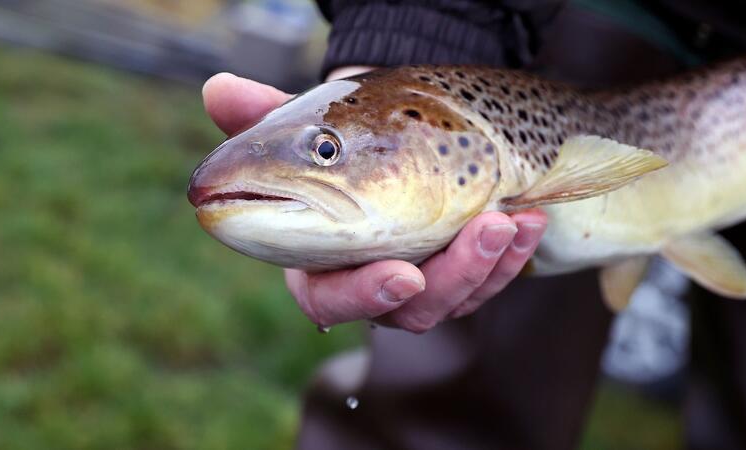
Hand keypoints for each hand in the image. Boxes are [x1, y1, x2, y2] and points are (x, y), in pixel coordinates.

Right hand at [202, 72, 547, 332]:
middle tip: (485, 228)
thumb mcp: (302, 127)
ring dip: (491, 261)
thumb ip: (262, 118)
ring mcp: (421, 278)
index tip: (401, 275)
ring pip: (458, 296)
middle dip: (452, 276)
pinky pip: (490, 275)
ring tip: (515, 216)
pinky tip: (529, 216)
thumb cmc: (334, 142)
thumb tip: (217, 89)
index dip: (363, 296)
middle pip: (410, 309)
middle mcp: (371, 281)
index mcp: (319, 262)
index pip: (331, 299)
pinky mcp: (460, 268)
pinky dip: (513, 251)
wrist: (382, 137)